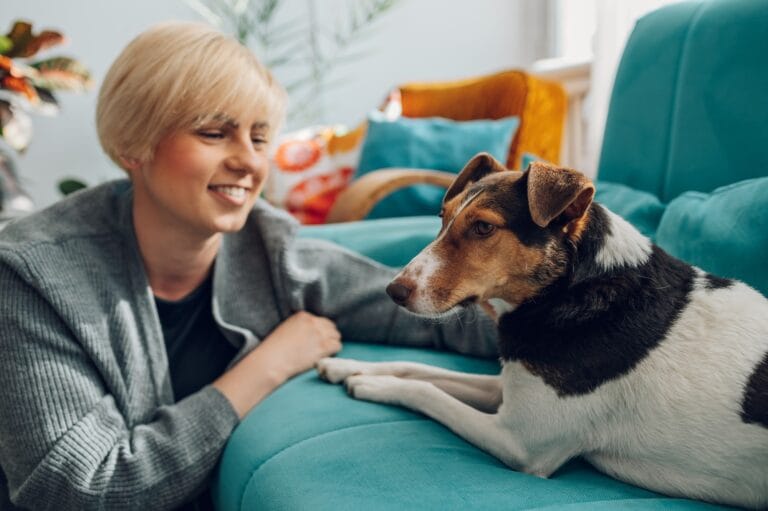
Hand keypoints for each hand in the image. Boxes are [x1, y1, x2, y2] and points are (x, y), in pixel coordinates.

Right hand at [214, 311, 340, 417]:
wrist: (272, 361)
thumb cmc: (274, 349)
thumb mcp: (286, 329)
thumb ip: (300, 327)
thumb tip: (312, 334)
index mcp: (303, 315)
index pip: (320, 320)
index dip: (319, 331)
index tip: (314, 339)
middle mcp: (313, 322)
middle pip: (330, 326)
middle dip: (327, 336)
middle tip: (321, 346)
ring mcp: (319, 334)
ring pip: (336, 336)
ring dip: (332, 343)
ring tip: (323, 352)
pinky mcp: (323, 346)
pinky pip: (337, 346)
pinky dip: (333, 351)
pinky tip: (325, 356)